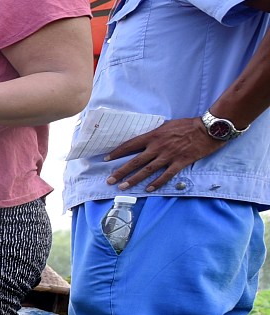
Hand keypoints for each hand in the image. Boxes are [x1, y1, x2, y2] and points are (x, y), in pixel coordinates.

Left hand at [107, 116, 222, 191]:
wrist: (208, 128)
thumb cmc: (187, 125)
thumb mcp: (166, 125)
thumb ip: (155, 134)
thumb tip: (145, 139)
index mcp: (153, 136)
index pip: (130, 145)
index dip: (117, 152)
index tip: (106, 159)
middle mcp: (157, 147)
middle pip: (135, 161)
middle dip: (120, 171)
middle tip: (109, 180)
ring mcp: (168, 156)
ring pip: (147, 170)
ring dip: (133, 179)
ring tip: (122, 187)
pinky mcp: (180, 162)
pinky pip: (166, 175)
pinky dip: (157, 183)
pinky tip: (148, 189)